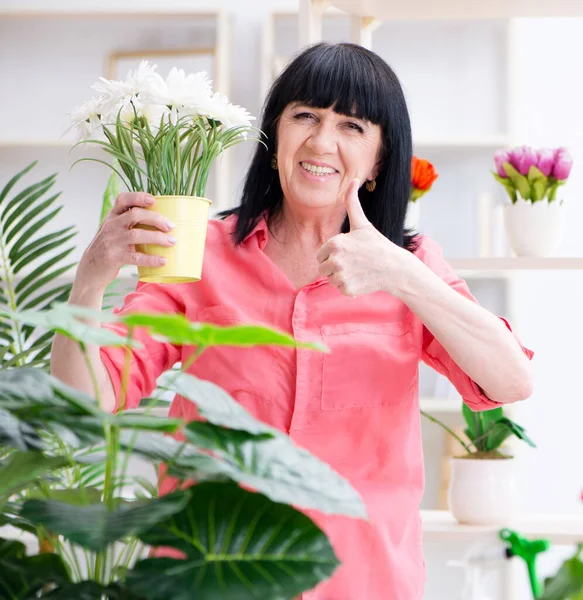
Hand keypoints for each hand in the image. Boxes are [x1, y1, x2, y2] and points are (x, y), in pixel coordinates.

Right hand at [76, 192, 175, 291]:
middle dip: (155, 219)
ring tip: (172, 242)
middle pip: (134, 214)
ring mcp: (111, 241)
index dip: (138, 197)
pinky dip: (151, 259)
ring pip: (136, 234)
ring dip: (157, 238)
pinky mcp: (113, 257)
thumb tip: (164, 222)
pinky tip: (163, 261)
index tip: (154, 200)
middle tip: (171, 226)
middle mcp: (111, 226)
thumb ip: (131, 224)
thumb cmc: (111, 248)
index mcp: (113, 216)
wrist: (91, 269)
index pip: (123, 199)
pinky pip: (135, 257)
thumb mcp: (116, 231)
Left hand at [316, 179, 409, 296]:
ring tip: (357, 270)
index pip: (320, 254)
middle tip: (353, 263)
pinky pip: (339, 289)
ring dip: (340, 277)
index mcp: (335, 243)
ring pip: (330, 279)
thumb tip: (353, 179)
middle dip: (335, 266)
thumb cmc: (377, 244)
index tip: (349, 253)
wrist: (394, 268)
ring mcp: (341, 276)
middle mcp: (335, 260)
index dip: (333, 254)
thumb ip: (351, 203)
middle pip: (323, 268)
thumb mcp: (362, 223)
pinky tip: (360, 279)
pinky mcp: (347, 289)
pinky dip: (348, 287)